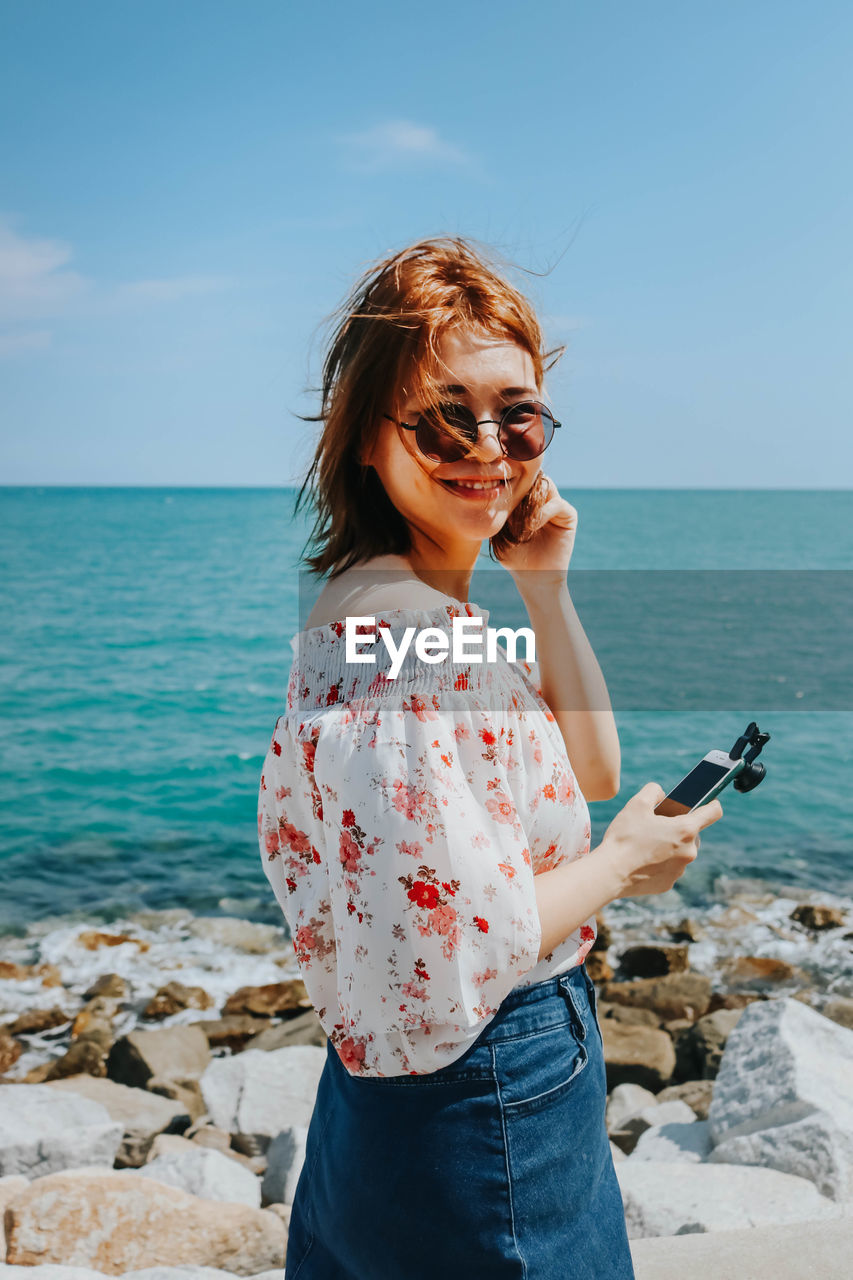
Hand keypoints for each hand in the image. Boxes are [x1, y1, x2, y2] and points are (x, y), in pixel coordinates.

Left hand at [494, 473, 577, 583]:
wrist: (534, 576)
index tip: (498, 494)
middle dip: (521, 489)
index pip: (520, 480)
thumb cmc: (514, 556)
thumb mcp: (500, 531)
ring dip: (531, 500)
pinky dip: (542, 513)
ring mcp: (556, 506)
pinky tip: (532, 526)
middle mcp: (542, 500)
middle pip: (533, 479)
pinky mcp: (568, 515)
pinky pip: (557, 503)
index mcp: (526, 501)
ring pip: (545, 486)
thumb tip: (497, 489)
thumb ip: (500, 510)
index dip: (510, 484)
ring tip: (520, 519)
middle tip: (509, 502)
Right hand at [597, 781, 723, 899]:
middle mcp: (689, 852)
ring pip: (680, 852)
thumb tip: (661, 793)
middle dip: (678, 828)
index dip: (712, 804)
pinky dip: (660, 863)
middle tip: (657, 825)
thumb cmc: (624, 837)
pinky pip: (669, 868)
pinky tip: (642, 860)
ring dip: (669, 846)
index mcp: (685, 829)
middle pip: (692, 834)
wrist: (610, 873)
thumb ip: (653, 791)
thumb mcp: (636, 804)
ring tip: (645, 844)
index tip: (708, 802)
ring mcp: (680, 870)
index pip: (713, 812)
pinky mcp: (669, 884)